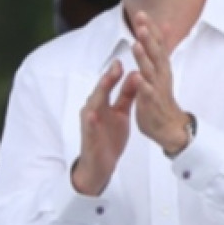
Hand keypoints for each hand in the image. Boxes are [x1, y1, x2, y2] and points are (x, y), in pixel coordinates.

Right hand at [70, 61, 137, 195]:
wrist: (100, 164)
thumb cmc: (109, 137)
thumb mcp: (121, 113)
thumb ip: (126, 95)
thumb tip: (135, 74)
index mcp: (102, 104)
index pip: (109, 85)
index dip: (116, 73)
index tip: (124, 59)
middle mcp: (93, 110)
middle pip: (100, 91)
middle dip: (108, 79)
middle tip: (117, 65)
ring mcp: (89, 123)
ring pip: (92, 105)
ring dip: (99, 93)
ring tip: (107, 82)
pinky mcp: (88, 137)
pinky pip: (89, 127)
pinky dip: (91, 120)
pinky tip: (94, 114)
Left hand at [130, 14, 191, 154]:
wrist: (168, 126)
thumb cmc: (159, 96)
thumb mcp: (159, 71)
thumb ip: (158, 50)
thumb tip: (162, 29)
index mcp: (160, 67)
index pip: (156, 44)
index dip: (149, 29)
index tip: (141, 13)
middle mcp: (160, 74)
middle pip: (155, 52)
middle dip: (148, 36)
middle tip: (141, 20)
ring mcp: (157, 88)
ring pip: (151, 70)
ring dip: (144, 57)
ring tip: (137, 44)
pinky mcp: (152, 103)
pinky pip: (147, 94)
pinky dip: (143, 85)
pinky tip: (137, 77)